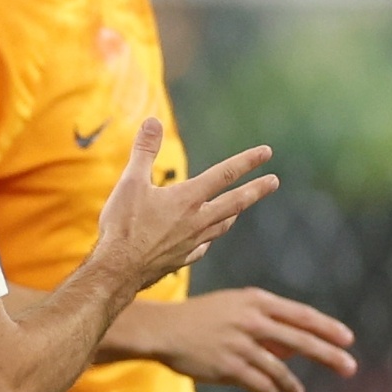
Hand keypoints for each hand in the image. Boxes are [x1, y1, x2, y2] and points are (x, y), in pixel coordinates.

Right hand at [92, 121, 275, 297]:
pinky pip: (201, 248)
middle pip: (235, 202)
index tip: (267, 152)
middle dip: (256, 190)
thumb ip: (144, 151)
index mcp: (187, 198)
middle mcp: (196, 221)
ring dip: (233, 214)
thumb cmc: (123, 226)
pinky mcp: (180, 260)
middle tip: (274, 182)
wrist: (117, 270)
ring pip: (221, 226)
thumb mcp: (129, 182)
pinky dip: (207, 240)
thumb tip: (152, 121)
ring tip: (240, 209)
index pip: (224, 174)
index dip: (247, 161)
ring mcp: (191, 243)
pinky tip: (206, 240)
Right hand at [130, 287, 355, 391]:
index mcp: (256, 302)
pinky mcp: (227, 367)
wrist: (162, 329)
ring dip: (292, 385)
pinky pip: (258, 383)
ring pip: (279, 369)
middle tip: (350, 367)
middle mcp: (251, 321)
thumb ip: (265, 324)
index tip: (348, 339)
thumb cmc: (200, 319)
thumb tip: (294, 350)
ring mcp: (239, 345)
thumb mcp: (234, 309)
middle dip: (328, 355)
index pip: (301, 315)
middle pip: (299, 340)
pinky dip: (268, 390)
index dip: (327, 327)